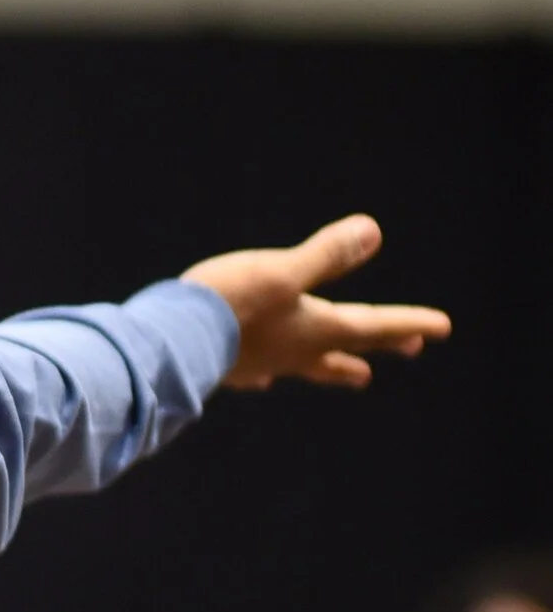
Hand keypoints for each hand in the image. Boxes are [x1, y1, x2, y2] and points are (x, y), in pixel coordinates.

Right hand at [181, 215, 451, 389]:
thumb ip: (326, 255)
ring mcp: (260, 364)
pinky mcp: (227, 367)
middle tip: (410, 350)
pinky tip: (263, 379)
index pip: (372, 325)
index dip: (409, 322)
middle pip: (345, 349)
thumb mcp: (281, 272)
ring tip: (350, 374)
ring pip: (307, 366)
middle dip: (376, 346)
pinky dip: (270, 373)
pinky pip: (259, 373)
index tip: (443, 328)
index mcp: (314, 330)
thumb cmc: (228, 304)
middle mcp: (294, 352)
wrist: (168, 343)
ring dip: (332, 367)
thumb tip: (373, 232)